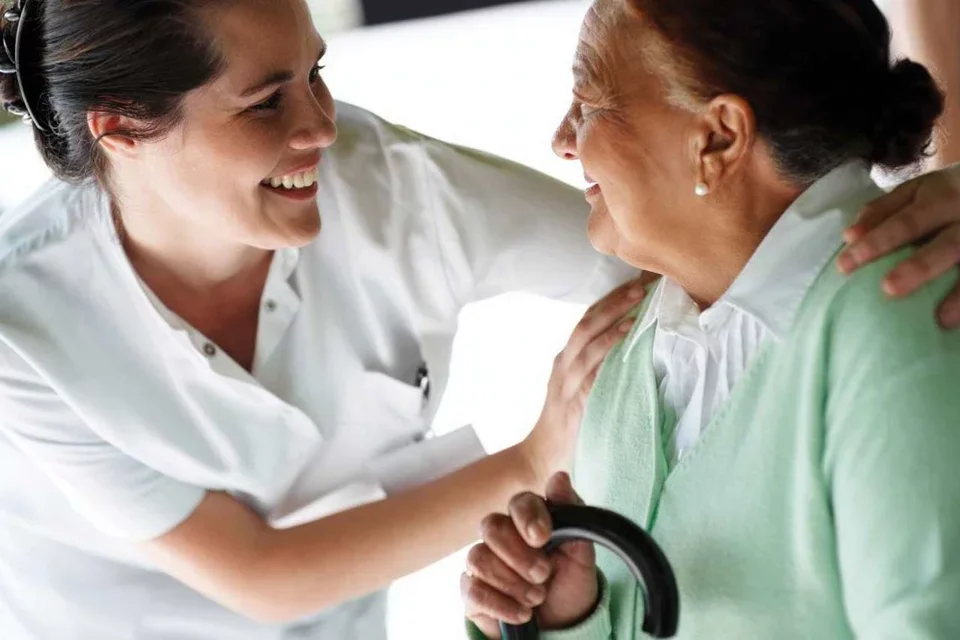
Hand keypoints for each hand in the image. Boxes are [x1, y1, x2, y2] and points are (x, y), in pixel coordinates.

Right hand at [462, 472, 598, 637]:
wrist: (562, 623)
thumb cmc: (570, 582)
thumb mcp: (581, 553)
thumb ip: (572, 515)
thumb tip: (559, 477)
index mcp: (529, 520)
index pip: (519, 502)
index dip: (527, 518)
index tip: (542, 538)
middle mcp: (502, 535)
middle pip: (491, 526)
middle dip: (519, 555)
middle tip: (543, 575)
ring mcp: (483, 561)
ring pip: (479, 558)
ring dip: (512, 583)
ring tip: (537, 598)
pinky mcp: (472, 590)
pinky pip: (473, 590)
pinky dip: (501, 605)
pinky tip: (522, 613)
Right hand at [519, 273, 656, 482]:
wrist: (541, 455)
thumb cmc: (566, 422)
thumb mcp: (579, 387)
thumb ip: (596, 368)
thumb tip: (629, 350)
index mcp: (566, 357)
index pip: (588, 319)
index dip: (610, 299)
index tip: (636, 282)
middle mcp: (563, 363)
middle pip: (587, 322)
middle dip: (614, 301)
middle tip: (640, 284)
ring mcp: (566, 380)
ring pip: (587, 340)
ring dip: (614, 319)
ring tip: (637, 303)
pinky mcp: (573, 400)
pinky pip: (592, 371)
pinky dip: (608, 351)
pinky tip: (624, 339)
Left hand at [837, 163, 959, 327]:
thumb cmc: (943, 195)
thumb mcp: (915, 192)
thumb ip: (881, 211)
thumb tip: (849, 236)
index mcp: (942, 198)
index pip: (905, 224)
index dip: (876, 243)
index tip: (844, 266)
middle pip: (945, 246)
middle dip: (918, 268)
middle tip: (889, 288)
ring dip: (959, 293)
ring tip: (942, 318)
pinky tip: (955, 321)